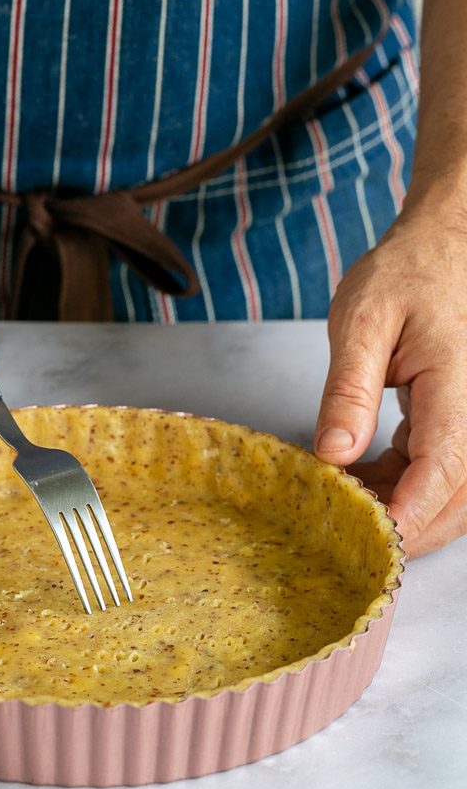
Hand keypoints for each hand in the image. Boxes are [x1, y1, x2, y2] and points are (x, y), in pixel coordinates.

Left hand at [314, 190, 466, 556]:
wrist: (446, 246)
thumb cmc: (409, 271)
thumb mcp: (361, 319)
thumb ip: (348, 389)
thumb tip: (334, 453)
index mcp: (459, 386)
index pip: (442, 470)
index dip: (407, 515)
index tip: (370, 540)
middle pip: (457, 499)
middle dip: (407, 531)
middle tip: (347, 542)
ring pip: (453, 494)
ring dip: (404, 512)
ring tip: (346, 510)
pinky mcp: (461, 422)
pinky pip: (441, 471)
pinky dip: (403, 488)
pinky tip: (360, 484)